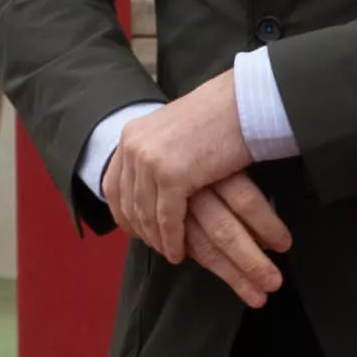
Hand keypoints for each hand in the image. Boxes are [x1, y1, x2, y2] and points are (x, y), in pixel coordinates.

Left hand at [99, 74, 290, 306]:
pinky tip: (179, 253)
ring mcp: (149, 160)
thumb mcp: (173, 132)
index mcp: (131, 135)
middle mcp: (133, 146)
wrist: (243, 102)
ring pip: (146, 213)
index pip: (113, 183)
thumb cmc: (218, 118)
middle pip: (127, 201)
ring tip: (169, 254)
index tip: (134, 231)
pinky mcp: (172, 175)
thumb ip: (157, 152)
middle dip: (140, 230)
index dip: (122, 211)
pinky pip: (167, 219)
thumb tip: (151, 181)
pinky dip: (172, 240)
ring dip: (157, 239)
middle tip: (155, 248)